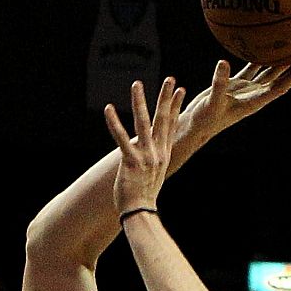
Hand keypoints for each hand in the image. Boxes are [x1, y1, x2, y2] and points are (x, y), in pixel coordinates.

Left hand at [105, 76, 184, 214]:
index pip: (172, 124)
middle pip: (163, 119)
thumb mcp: (156, 173)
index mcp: (164, 154)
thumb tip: (156, 153)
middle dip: (165, 97)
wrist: (140, 212)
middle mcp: (157, 152)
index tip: (181, 89)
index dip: (175, 106)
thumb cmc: (145, 195)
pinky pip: (121, 138)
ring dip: (139, 102)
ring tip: (137, 84)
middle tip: (170, 78)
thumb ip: (156, 158)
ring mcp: (145, 156)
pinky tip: (109, 109)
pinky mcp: (130, 161)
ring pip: (142, 123)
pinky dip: (114, 123)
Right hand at [183, 60, 290, 136]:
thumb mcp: (212, 103)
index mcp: (254, 101)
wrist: (196, 126)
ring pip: (267, 72)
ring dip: (281, 61)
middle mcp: (254, 94)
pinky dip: (256, 56)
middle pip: (280, 79)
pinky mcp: (235, 84)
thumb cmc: (205, 120)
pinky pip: (250, 67)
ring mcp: (246, 89)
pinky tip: (263, 45)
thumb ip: (219, 84)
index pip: (280, 87)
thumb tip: (223, 62)